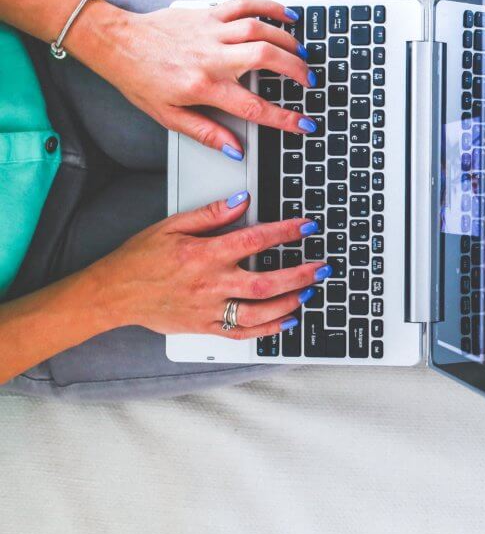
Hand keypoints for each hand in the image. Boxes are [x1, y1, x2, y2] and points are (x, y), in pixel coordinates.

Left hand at [77, 0, 316, 157]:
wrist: (116, 43)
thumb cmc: (140, 80)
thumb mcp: (169, 117)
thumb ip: (206, 134)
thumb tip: (234, 150)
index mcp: (204, 87)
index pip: (254, 107)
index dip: (285, 118)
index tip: (305, 124)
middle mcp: (211, 57)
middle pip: (267, 57)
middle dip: (297, 70)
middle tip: (311, 81)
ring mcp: (212, 31)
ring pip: (261, 29)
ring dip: (289, 41)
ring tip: (303, 54)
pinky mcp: (208, 13)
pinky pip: (246, 6)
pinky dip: (271, 8)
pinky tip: (288, 17)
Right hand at [81, 191, 328, 339]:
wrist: (112, 294)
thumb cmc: (139, 258)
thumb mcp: (172, 225)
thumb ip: (210, 214)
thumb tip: (242, 200)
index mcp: (203, 255)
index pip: (254, 240)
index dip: (285, 232)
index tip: (307, 226)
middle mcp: (209, 285)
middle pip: (266, 282)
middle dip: (300, 275)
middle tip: (323, 267)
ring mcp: (208, 310)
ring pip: (259, 312)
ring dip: (289, 302)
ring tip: (310, 291)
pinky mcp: (205, 327)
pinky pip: (243, 333)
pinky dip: (269, 329)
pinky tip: (288, 320)